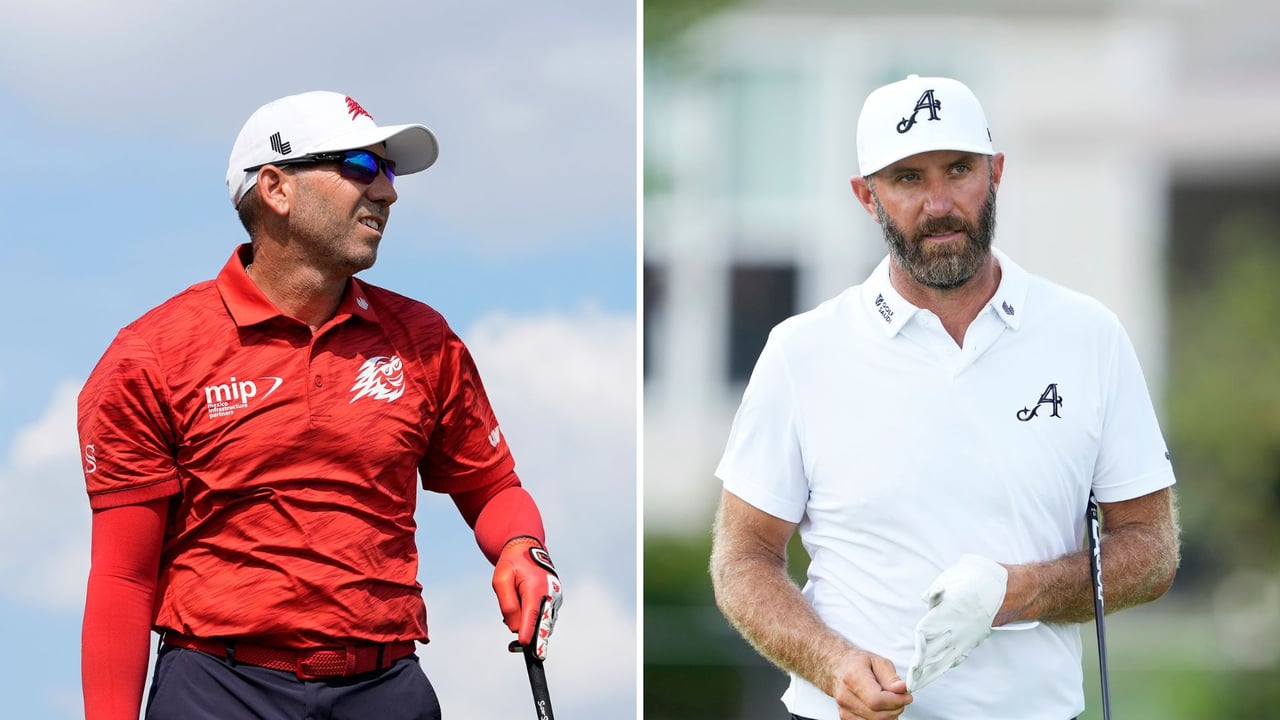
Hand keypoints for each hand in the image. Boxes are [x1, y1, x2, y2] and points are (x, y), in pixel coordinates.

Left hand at [492, 537, 561, 659]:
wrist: (528, 549)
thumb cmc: (512, 565)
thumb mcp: (501, 580)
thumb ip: (507, 604)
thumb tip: (514, 628)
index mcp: (536, 587)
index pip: (531, 613)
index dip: (527, 630)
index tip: (524, 644)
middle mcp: (550, 594)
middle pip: (544, 623)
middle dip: (538, 641)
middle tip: (537, 658)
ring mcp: (555, 598)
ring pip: (544, 623)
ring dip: (531, 632)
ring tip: (513, 643)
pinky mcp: (554, 603)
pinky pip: (544, 619)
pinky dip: (534, 625)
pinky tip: (519, 623)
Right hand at [831, 649, 912, 719]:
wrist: (837, 669)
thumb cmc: (857, 664)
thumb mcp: (878, 662)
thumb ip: (891, 677)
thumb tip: (902, 689)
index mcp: (853, 677)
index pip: (876, 700)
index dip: (896, 701)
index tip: (907, 697)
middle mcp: (845, 696)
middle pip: (878, 715)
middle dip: (896, 708)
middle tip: (901, 699)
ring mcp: (844, 710)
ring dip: (889, 715)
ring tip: (890, 702)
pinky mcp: (846, 719)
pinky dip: (880, 719)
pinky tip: (881, 708)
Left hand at [907, 554, 1006, 691]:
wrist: (1003, 589)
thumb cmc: (974, 580)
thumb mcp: (951, 579)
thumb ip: (935, 591)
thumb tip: (926, 598)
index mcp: (947, 613)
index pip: (928, 634)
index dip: (921, 649)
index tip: (915, 663)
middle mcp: (955, 629)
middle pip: (934, 652)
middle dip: (921, 669)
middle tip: (910, 685)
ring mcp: (964, 637)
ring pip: (945, 658)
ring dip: (931, 673)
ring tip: (920, 685)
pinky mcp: (971, 641)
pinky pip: (957, 656)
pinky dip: (946, 665)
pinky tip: (938, 672)